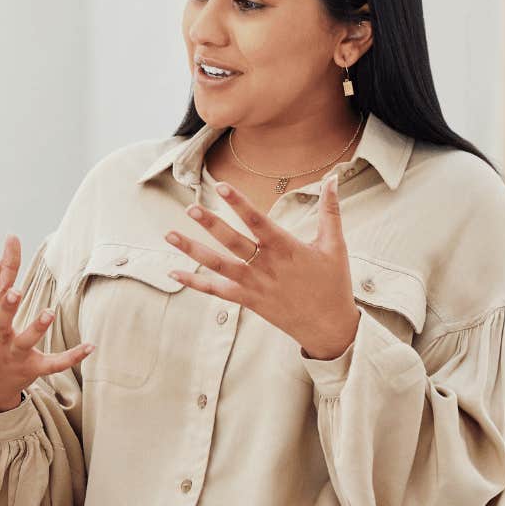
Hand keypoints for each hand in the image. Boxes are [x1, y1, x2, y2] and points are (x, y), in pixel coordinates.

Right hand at [0, 235, 90, 412]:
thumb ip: (4, 273)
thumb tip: (12, 237)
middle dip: (7, 307)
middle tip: (16, 292)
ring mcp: (13, 354)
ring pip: (24, 343)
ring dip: (36, 329)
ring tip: (49, 312)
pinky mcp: (30, 369)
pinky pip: (51, 365)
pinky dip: (71, 357)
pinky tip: (90, 346)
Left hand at [164, 173, 359, 360]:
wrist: (328, 326)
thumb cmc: (333, 283)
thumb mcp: (335, 245)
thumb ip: (330, 211)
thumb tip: (332, 179)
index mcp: (287, 248)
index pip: (258, 221)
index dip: (240, 204)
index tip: (222, 186)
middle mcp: (266, 266)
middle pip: (233, 242)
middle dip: (211, 224)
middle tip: (190, 208)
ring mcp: (254, 285)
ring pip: (218, 265)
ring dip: (193, 250)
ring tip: (170, 235)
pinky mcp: (248, 301)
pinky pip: (216, 291)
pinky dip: (195, 282)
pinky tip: (174, 272)